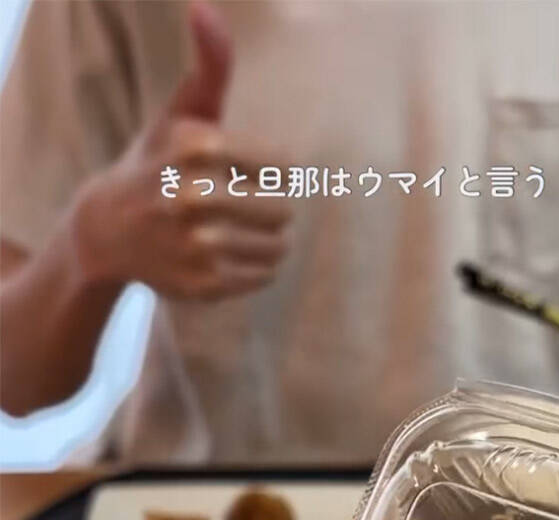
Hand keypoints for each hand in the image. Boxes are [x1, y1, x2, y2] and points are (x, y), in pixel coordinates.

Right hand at [72, 1, 290, 300]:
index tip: (257, 171)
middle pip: (282, 208)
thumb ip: (208, 65)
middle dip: (276, 208)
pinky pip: (261, 276)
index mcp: (193, 147)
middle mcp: (190, 197)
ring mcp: (194, 246)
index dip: (276, 168)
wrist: (107, 232)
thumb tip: (203, 6)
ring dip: (273, 241)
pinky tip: (239, 257)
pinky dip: (259, 269)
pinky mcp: (200, 284)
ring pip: (277, 247)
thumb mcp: (178, 112)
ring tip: (254, 234)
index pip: (282, 163)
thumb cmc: (157, 163)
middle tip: (257, 208)